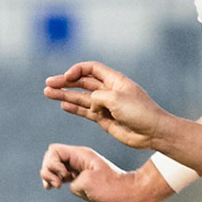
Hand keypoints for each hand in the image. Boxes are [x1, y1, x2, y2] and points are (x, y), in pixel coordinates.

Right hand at [40, 143, 153, 201]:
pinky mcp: (82, 180)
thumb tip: (71, 184)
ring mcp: (80, 170)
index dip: (52, 164)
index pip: (54, 150)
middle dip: (48, 171)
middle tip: (59, 184)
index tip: (64, 176)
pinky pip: (61, 177)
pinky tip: (54, 187)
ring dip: (49, 177)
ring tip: (56, 187)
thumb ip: (72, 180)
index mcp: (81, 155)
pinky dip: (55, 181)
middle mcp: (79, 160)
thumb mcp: (89, 182)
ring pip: (54, 168)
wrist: (131, 196)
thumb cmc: (113, 189)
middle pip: (51, 158)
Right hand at [44, 61, 166, 150]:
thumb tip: (88, 101)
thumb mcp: (116, 99)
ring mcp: (105, 105)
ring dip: (65, 95)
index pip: (91, 69)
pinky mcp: (104, 119)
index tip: (67, 77)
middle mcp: (109, 91)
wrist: (153, 132)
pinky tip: (63, 105)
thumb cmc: (139, 112)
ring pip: (81, 98)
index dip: (77, 70)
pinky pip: (86, 112)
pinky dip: (74, 108)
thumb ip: (98, 96)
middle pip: (82, 83)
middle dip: (65, 82)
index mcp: (114, 80)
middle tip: (48, 84)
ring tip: (48, 93)